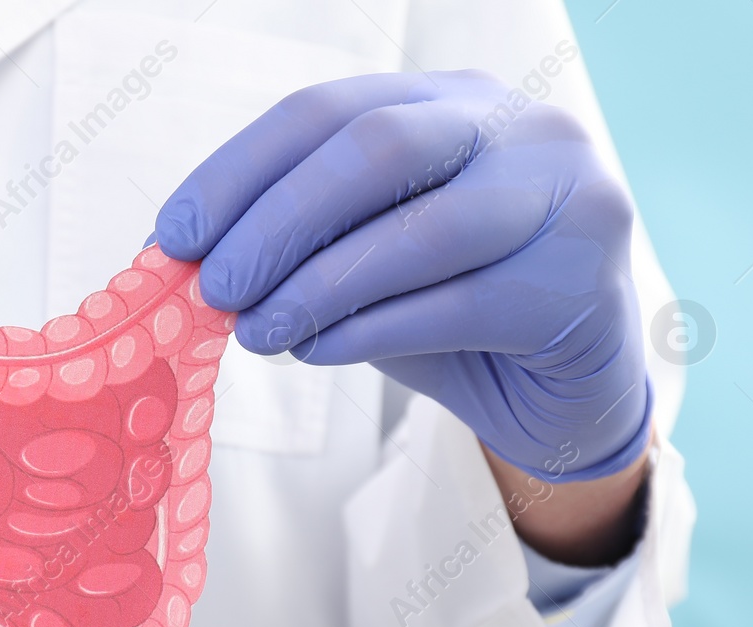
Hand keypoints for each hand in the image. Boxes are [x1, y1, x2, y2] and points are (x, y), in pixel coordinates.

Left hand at [155, 70, 651, 482]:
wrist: (565, 397)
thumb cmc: (453, 319)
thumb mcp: (367, 266)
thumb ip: (302, 248)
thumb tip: (192, 262)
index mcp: (457, 102)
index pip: (329, 111)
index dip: (239, 169)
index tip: (174, 235)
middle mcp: (522, 129)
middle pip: (377, 149)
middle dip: (276, 221)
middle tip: (214, 287)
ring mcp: (567, 200)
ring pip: (420, 229)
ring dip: (317, 285)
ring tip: (256, 332)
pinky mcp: (579, 286)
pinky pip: (453, 306)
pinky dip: (368, 331)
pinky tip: (316, 351)